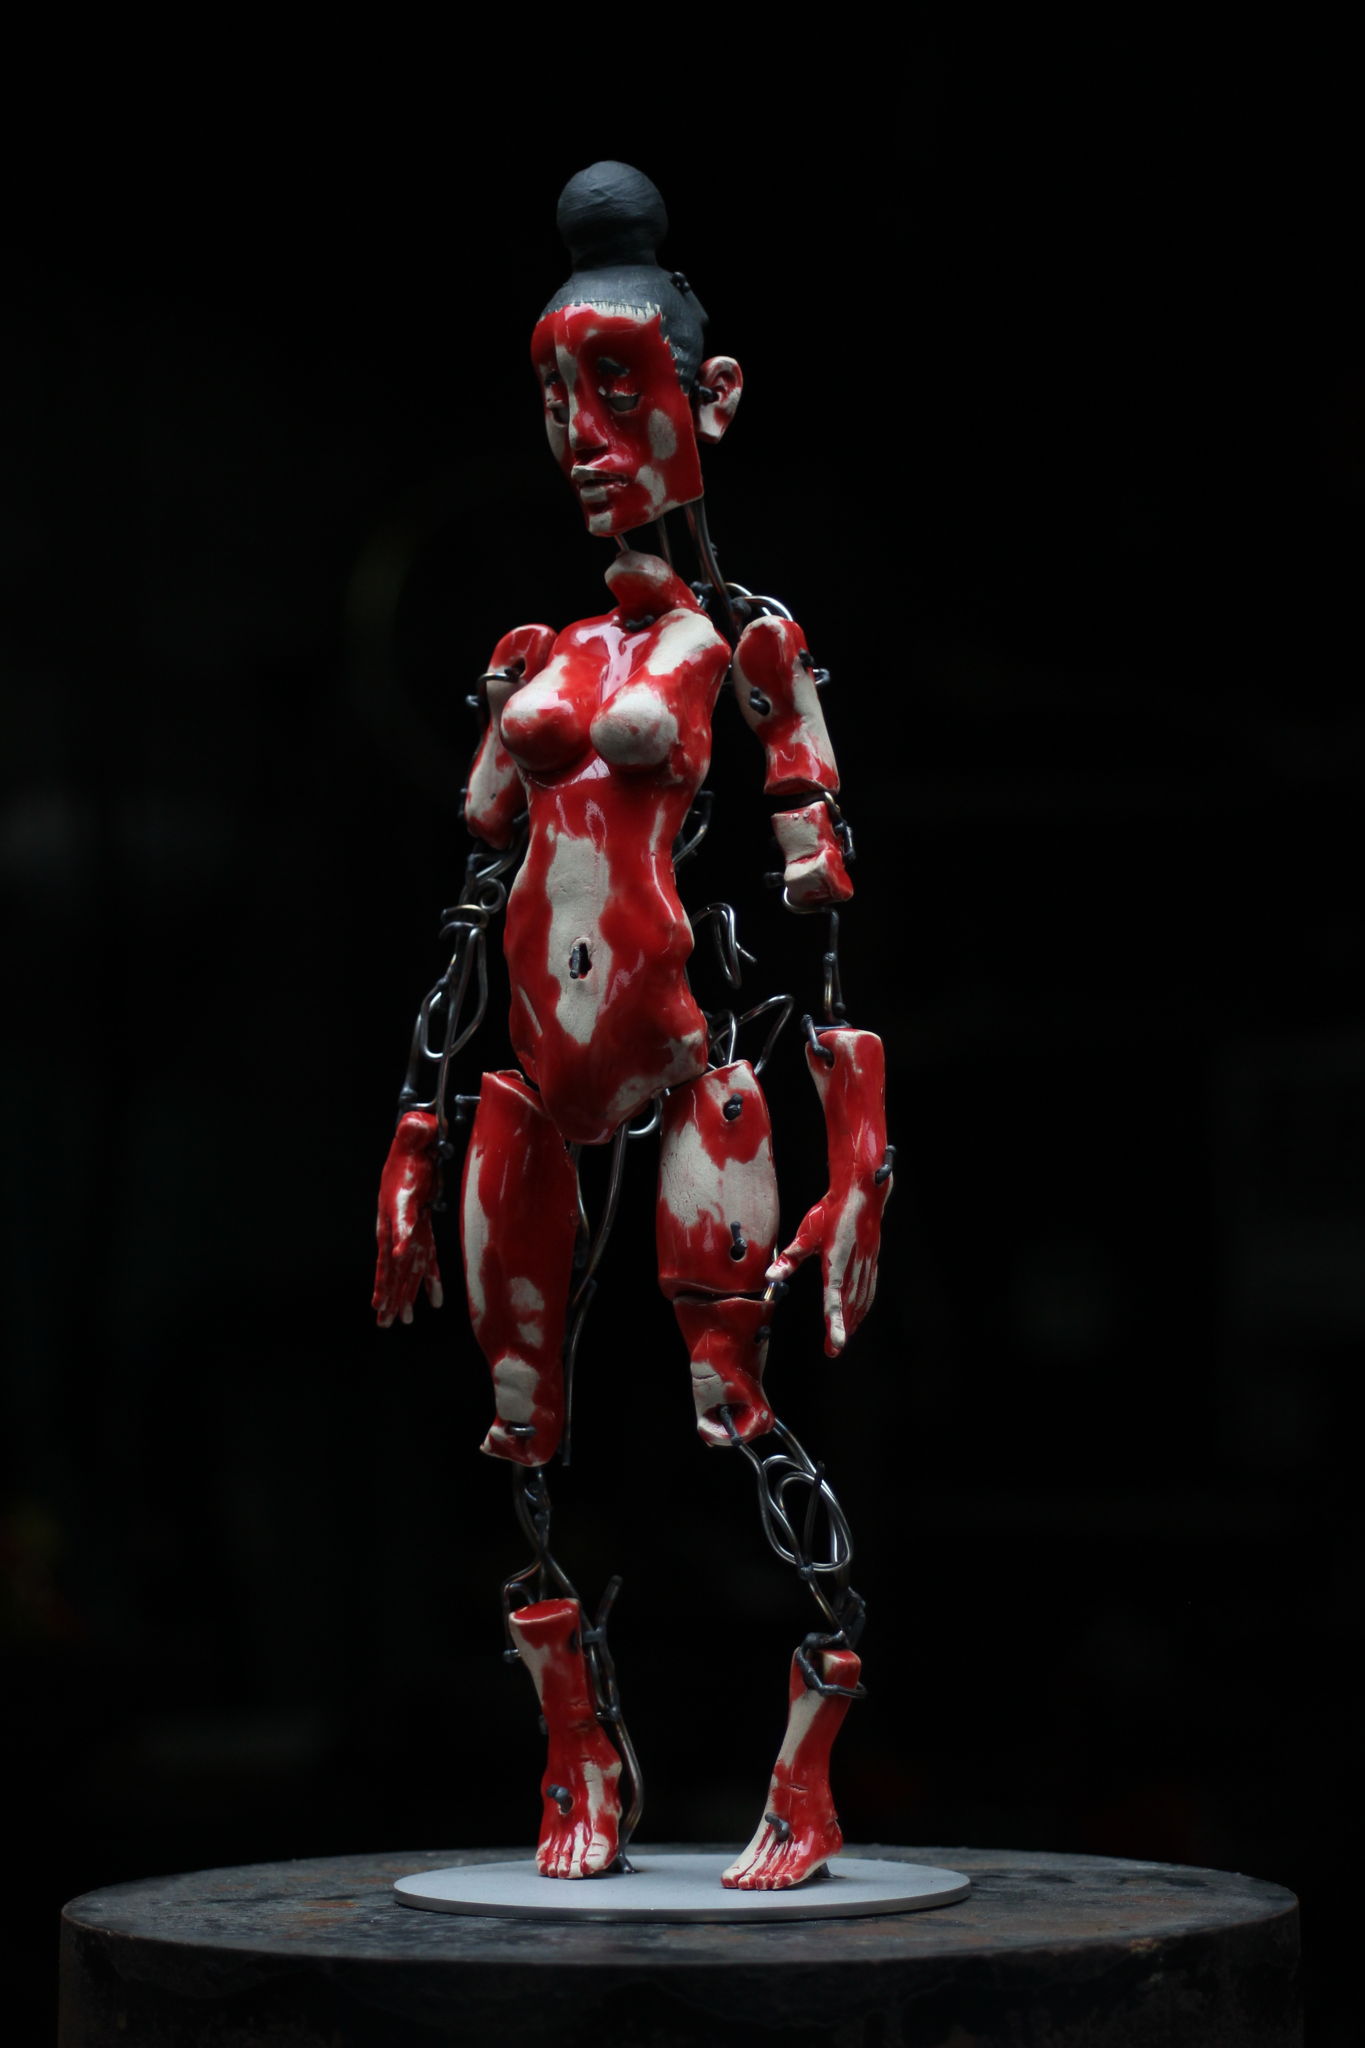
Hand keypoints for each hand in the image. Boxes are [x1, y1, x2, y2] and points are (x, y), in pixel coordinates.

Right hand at [372, 1111, 444, 1326]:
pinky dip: (428, 1280)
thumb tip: (421, 1122)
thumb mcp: (414, 1135)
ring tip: (401, 1321)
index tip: (398, 1265)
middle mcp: (396, 1224)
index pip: (397, 1231)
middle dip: (389, 1291)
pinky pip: (424, 1260)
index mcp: (395, 1205)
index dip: (398, 1249)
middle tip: (384, 1318)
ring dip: (403, 1295)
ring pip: (405, 1270)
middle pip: (392, 1263)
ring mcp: (407, 1230)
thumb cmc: (412, 1146)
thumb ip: (416, 1130)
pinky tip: (433, 1301)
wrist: (412, 1148)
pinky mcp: (420, 1231)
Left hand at [767, 1027, 892, 1355]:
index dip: (833, 1288)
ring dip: (850, 1316)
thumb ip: (819, 1101)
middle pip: (855, 1283)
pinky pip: (862, 1280)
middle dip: (845, 1317)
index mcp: (849, 1213)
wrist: (873, 1143)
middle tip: (832, 1346)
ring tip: (835, 1346)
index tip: (825, 1318)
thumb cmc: (847, 1142)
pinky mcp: (864, 1242)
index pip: (839, 1257)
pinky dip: (854, 1306)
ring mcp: (868, 1240)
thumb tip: (814, 1054)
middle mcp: (861, 1233)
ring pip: (862, 1286)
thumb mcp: (832, 1122)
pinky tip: (845, 1328)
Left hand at [768, 1168, 888, 1355]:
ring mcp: (866, 1265)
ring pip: (861, 1300)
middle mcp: (854, 1267)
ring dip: (853, 1320)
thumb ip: (790, 1257)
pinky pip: (868, 1289)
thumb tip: (770, 1278)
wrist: (861, 1193)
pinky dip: (863, 1305)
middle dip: (842, 1330)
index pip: (834, 1300)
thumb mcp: (805, 1232)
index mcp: (836, 1262)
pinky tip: (858, 1313)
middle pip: (849, 1306)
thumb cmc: (831, 1211)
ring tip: (843, 1338)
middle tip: (832, 1351)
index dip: (835, 1325)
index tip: (836, 1345)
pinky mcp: (872, 1261)